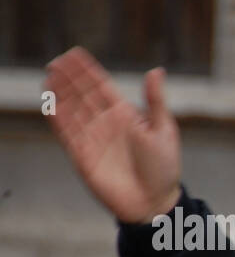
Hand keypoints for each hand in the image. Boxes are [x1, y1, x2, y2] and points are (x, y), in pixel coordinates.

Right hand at [43, 46, 181, 223]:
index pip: (101, 87)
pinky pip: (67, 135)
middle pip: (82, 96)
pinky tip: (49, 106)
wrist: (155, 202)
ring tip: (49, 77)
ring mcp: (93, 139)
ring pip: (71, 111)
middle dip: (69, 79)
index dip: (87, 71)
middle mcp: (106, 124)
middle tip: (57, 62)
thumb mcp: (164, 130)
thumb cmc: (164, 167)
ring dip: (60, 95)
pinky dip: (58, 120)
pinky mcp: (83, 157)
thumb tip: (156, 70)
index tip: (74, 54)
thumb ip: (155, 101)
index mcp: (125, 115)